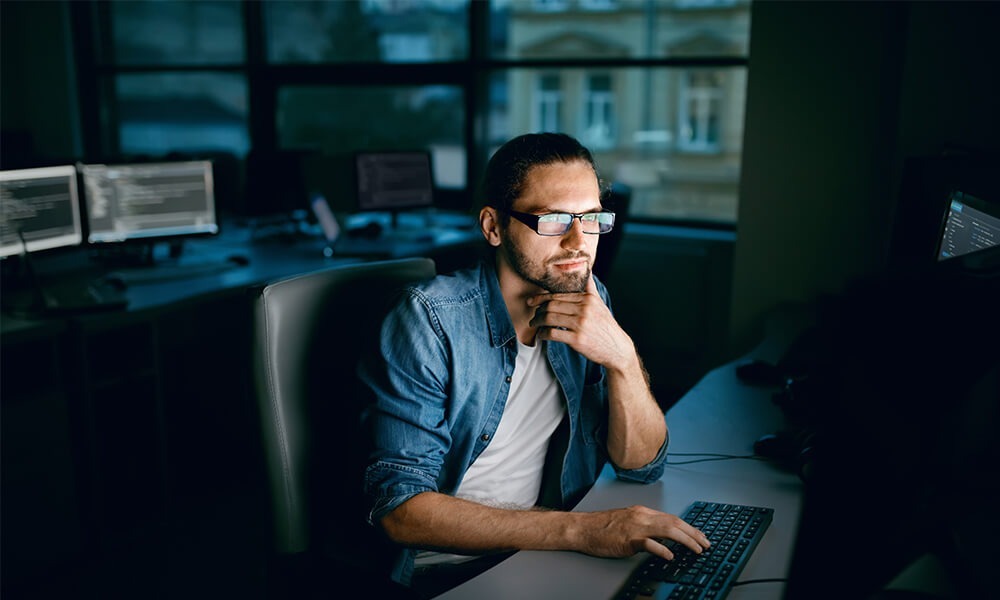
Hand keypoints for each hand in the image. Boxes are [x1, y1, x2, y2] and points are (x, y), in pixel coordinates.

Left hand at [526, 276, 633, 371]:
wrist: (617, 348)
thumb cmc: (605, 326)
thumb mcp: (599, 304)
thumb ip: (589, 287)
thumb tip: (587, 269)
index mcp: (588, 299)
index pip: (558, 295)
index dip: (541, 298)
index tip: (532, 301)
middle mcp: (584, 309)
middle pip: (552, 306)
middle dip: (538, 311)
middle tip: (533, 316)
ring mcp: (581, 324)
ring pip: (550, 318)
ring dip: (538, 322)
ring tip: (534, 325)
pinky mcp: (577, 339)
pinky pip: (553, 333)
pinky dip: (543, 334)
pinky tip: (541, 336)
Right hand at [575, 505, 710, 559]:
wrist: (582, 528)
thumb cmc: (601, 527)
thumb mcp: (627, 521)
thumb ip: (645, 526)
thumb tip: (663, 538)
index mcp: (642, 512)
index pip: (672, 517)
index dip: (689, 527)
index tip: (700, 536)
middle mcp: (642, 516)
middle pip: (674, 522)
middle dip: (693, 533)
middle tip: (706, 543)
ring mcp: (635, 527)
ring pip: (667, 530)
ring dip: (685, 540)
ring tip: (697, 549)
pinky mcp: (628, 539)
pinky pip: (649, 543)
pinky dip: (662, 549)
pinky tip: (671, 556)